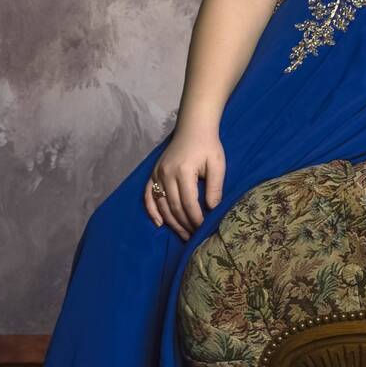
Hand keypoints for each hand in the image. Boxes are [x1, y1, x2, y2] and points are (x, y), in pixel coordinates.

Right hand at [146, 126, 224, 241]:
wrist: (193, 128)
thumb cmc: (208, 146)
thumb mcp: (217, 164)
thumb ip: (215, 186)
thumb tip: (212, 208)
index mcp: (183, 172)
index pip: (188, 203)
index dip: (195, 219)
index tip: (202, 229)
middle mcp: (166, 174)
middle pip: (174, 207)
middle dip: (184, 224)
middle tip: (193, 237)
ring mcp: (157, 174)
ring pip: (161, 204)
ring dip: (171, 222)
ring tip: (182, 234)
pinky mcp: (153, 173)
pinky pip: (148, 195)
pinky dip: (151, 210)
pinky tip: (159, 223)